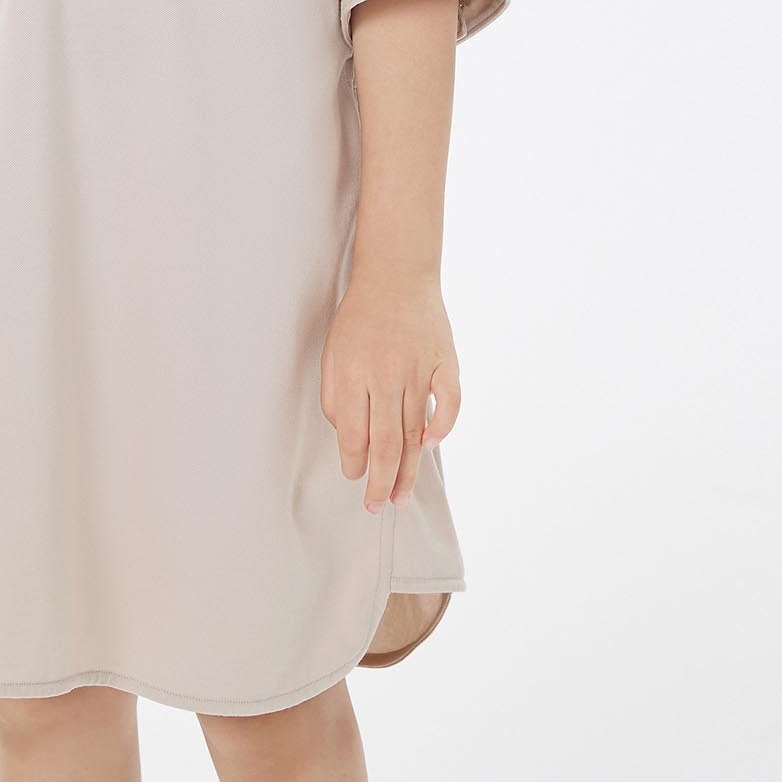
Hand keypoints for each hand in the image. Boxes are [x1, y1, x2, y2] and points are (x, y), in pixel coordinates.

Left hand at [320, 275, 459, 511]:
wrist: (397, 275)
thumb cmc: (360, 317)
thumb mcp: (332, 352)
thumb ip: (334, 396)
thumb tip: (347, 437)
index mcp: (354, 373)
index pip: (354, 434)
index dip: (354, 464)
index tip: (355, 478)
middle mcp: (386, 375)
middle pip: (385, 442)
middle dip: (380, 482)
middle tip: (377, 506)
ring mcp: (418, 369)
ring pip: (414, 431)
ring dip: (407, 469)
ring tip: (400, 496)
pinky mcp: (444, 361)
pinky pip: (449, 402)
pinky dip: (442, 426)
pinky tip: (429, 446)